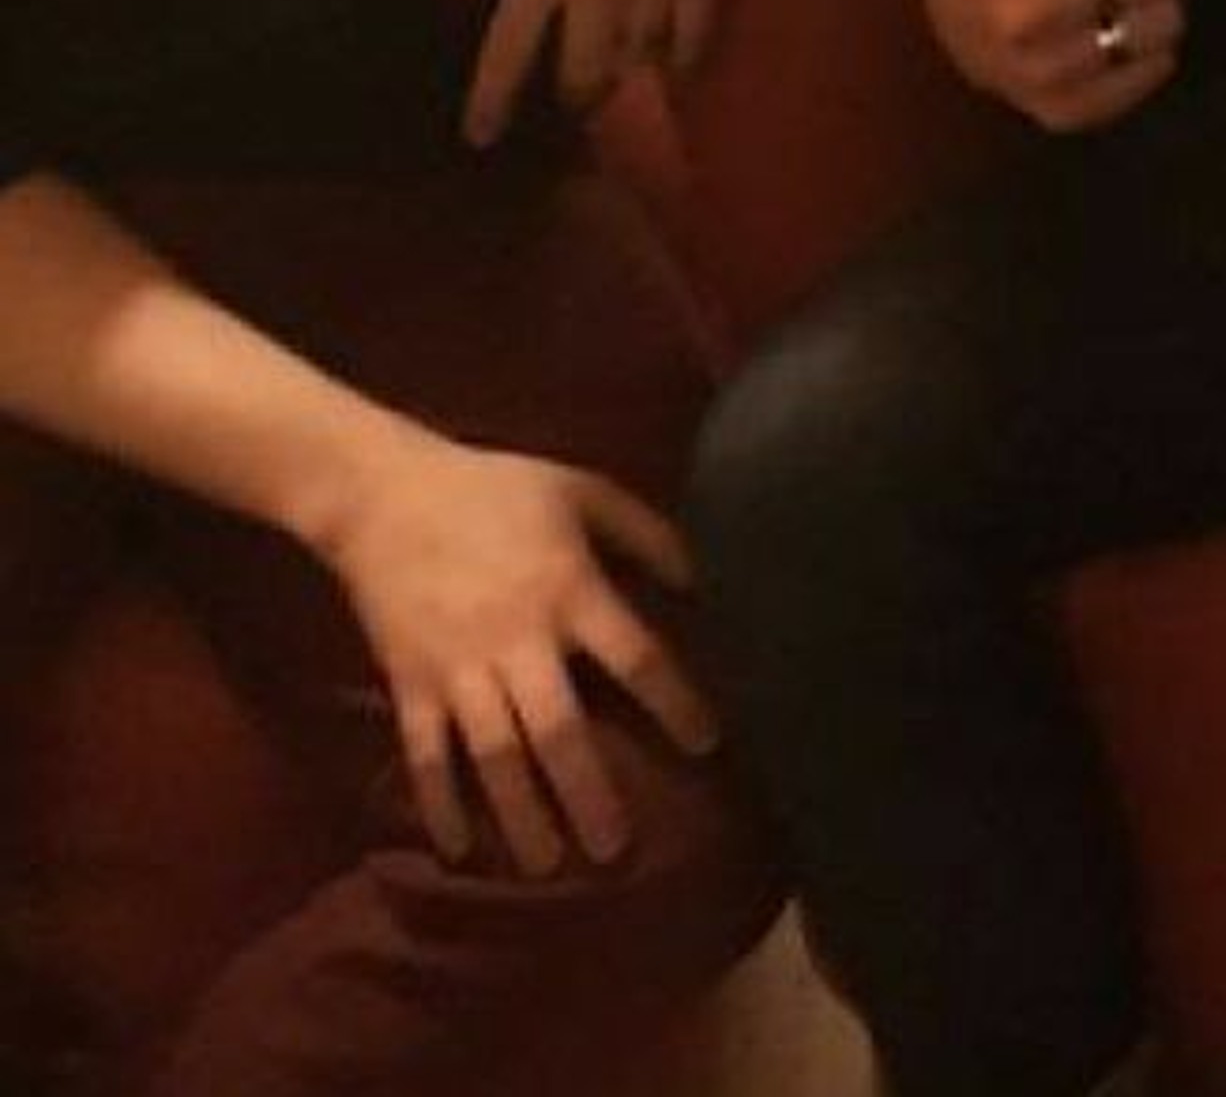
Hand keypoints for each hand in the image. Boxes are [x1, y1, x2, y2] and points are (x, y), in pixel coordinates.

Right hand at [316, 431, 719, 876]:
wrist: (386, 494)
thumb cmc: (498, 489)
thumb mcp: (584, 490)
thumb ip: (647, 532)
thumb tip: (704, 577)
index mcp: (570, 590)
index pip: (635, 657)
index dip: (675, 702)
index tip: (708, 744)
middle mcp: (517, 639)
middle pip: (558, 729)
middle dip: (587, 791)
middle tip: (615, 850)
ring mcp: (458, 668)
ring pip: (494, 756)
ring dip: (520, 814)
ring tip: (547, 867)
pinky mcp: (409, 684)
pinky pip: (426, 755)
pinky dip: (440, 804)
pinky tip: (459, 850)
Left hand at [440, 0, 742, 145]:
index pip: (507, 53)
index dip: (490, 103)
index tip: (480, 137)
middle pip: (581, 77)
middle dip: (574, 97)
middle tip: (572, 98)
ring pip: (636, 65)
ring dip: (625, 75)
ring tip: (621, 76)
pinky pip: (691, 42)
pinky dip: (681, 60)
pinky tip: (675, 63)